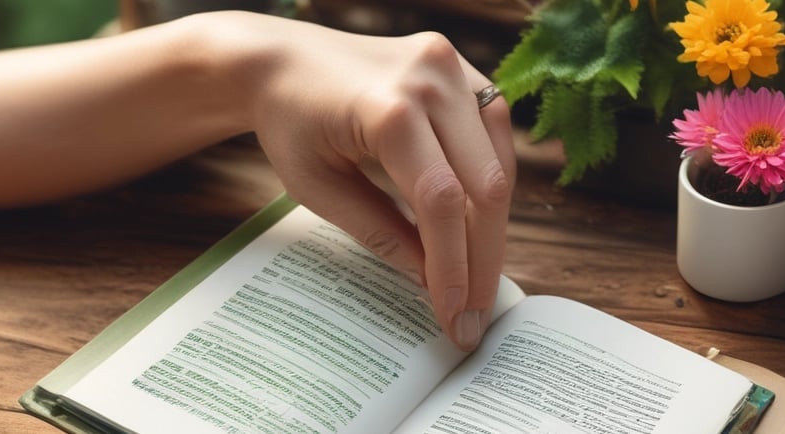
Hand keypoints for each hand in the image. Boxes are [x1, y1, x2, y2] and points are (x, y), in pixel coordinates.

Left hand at [234, 14, 516, 350]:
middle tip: (476, 314)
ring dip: (495, 228)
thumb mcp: (318, 188)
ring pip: (501, 163)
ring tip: (478, 279)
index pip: (441, 200)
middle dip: (484, 259)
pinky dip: (491, 185)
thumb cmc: (290, 121)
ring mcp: (453, 68)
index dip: (454, 265)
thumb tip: (431, 282)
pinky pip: (495, 138)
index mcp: (388, 108)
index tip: (455, 315)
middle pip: (486, 185)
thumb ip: (379, 233)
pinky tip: (478, 225)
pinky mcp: (464, 71)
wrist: (282, 61)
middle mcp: (432, 78)